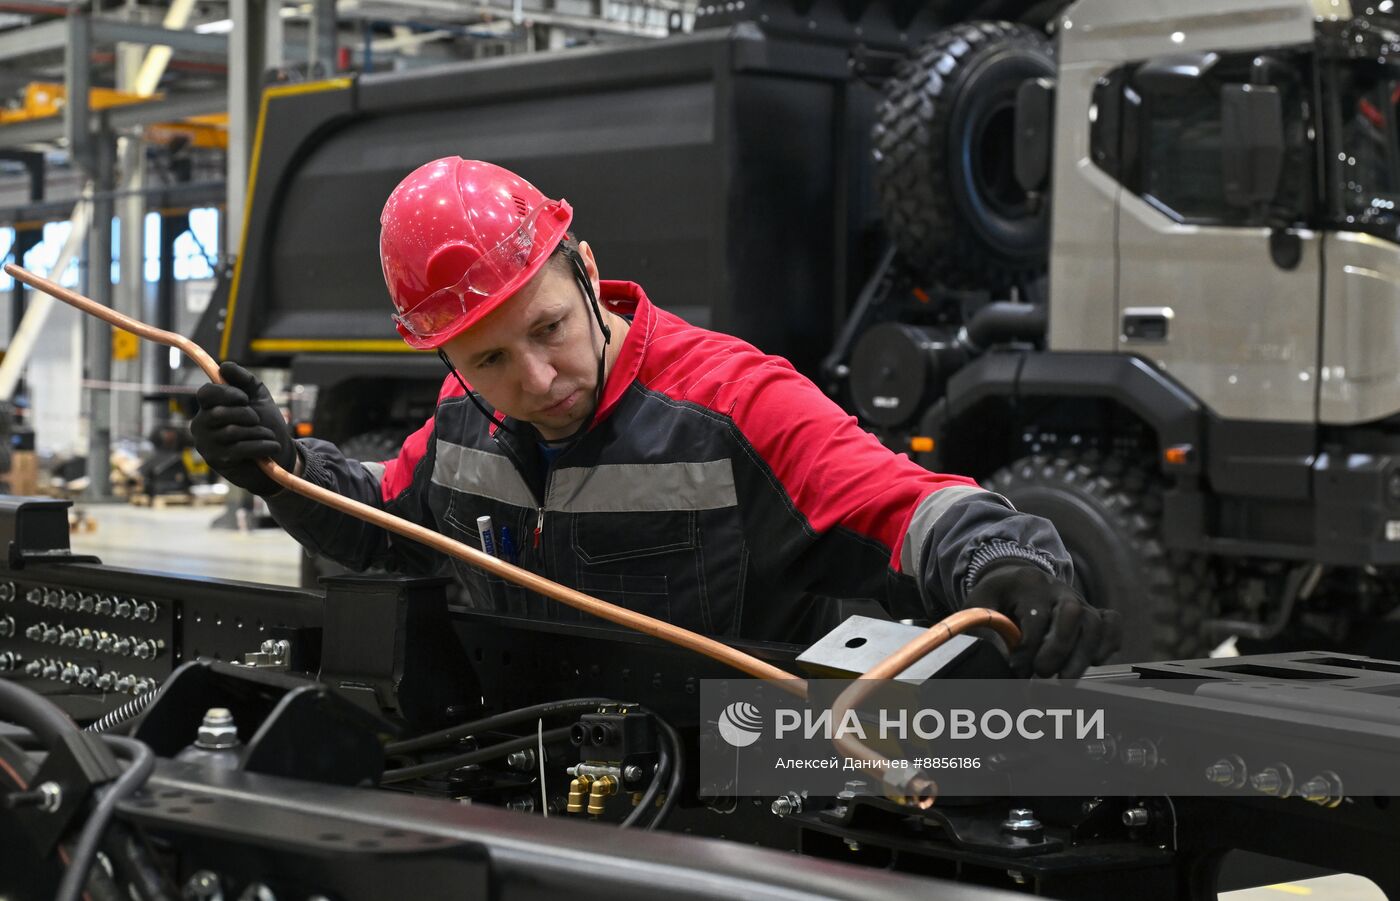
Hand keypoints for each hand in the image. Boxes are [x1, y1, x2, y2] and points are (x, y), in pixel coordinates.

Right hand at [191, 361, 296, 495]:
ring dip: (258, 432)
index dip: (226, 393)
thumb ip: (244, 380)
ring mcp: (207, 444)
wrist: (278, 456)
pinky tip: (272, 447)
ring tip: (267, 435)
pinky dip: (262, 446)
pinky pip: (240, 449)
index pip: (206, 393)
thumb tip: (224, 366)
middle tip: (257, 420)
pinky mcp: (218, 461)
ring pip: (233, 431)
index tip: (244, 399)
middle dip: (246, 414)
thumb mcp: (258, 398)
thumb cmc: (265, 425)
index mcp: (209, 407)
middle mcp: (201, 425)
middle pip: (219, 413)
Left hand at [965, 562, 1120, 677]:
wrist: (1012, 579)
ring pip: (1095, 623)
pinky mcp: (1091, 610)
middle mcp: (1058, 588)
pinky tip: (1094, 661)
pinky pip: (1112, 622)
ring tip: (1064, 680)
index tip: (1015, 670)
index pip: (1035, 618)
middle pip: (1072, 613)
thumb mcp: (979, 605)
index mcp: (1028, 583)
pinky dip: (1108, 642)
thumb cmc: (995, 598)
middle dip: (1059, 649)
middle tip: (1041, 674)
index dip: (1026, 650)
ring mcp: (1078, 598)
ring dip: (1082, 656)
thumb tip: (989, 659)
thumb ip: (982, 628)